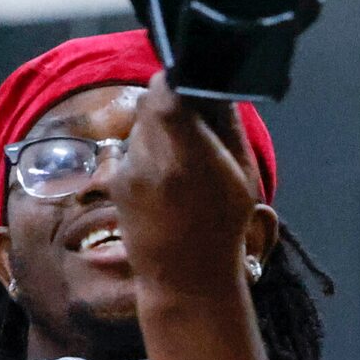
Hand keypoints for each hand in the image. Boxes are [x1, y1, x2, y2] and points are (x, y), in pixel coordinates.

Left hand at [113, 76, 278, 294]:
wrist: (186, 279)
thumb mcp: (243, 174)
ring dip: (160, 128)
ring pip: (141, 124)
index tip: (193, 85)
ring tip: (185, 160)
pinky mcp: (116, 181)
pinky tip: (167, 181)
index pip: (166, 89)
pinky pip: (132, 148)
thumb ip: (227, 124)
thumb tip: (214, 86)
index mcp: (188, 154)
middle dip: (172, 103)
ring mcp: (128, 170)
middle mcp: (151, 158)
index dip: (177, 79)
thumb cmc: (224, 228)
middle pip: (151, 101)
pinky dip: (149, 152)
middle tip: (195, 124)